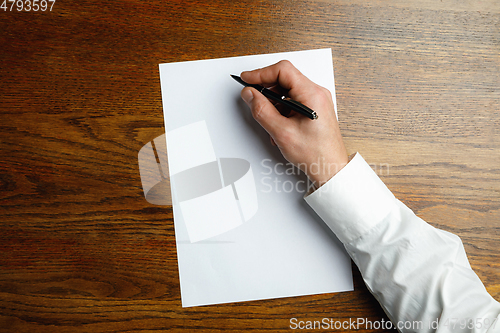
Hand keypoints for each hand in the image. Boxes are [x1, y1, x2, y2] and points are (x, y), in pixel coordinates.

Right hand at [240, 60, 347, 187]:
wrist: (330, 168)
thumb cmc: (316, 153)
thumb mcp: (282, 132)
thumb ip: (262, 110)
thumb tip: (250, 95)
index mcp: (312, 94)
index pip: (283, 70)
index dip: (261, 73)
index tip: (247, 79)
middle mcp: (316, 93)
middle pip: (284, 79)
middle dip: (266, 89)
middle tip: (252, 98)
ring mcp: (316, 101)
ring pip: (287, 91)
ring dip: (273, 103)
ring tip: (269, 121)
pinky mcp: (314, 108)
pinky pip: (292, 101)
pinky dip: (281, 110)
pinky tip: (278, 126)